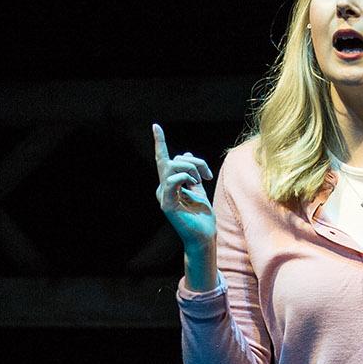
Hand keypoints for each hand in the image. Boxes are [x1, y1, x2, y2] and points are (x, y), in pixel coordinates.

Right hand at [152, 124, 215, 255]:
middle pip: (174, 160)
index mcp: (169, 184)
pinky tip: (194, 185)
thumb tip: (186, 154)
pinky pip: (172, 181)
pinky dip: (185, 178)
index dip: (160, 143)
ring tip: (201, 181)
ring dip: (191, 169)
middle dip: (194, 162)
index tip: (156, 126)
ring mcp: (163, 196)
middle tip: (207, 175)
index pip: (163, 160)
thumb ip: (192, 173)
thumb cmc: (202, 216)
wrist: (203, 237)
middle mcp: (163, 188)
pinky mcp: (166, 204)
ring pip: (173, 167)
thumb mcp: (199, 189)